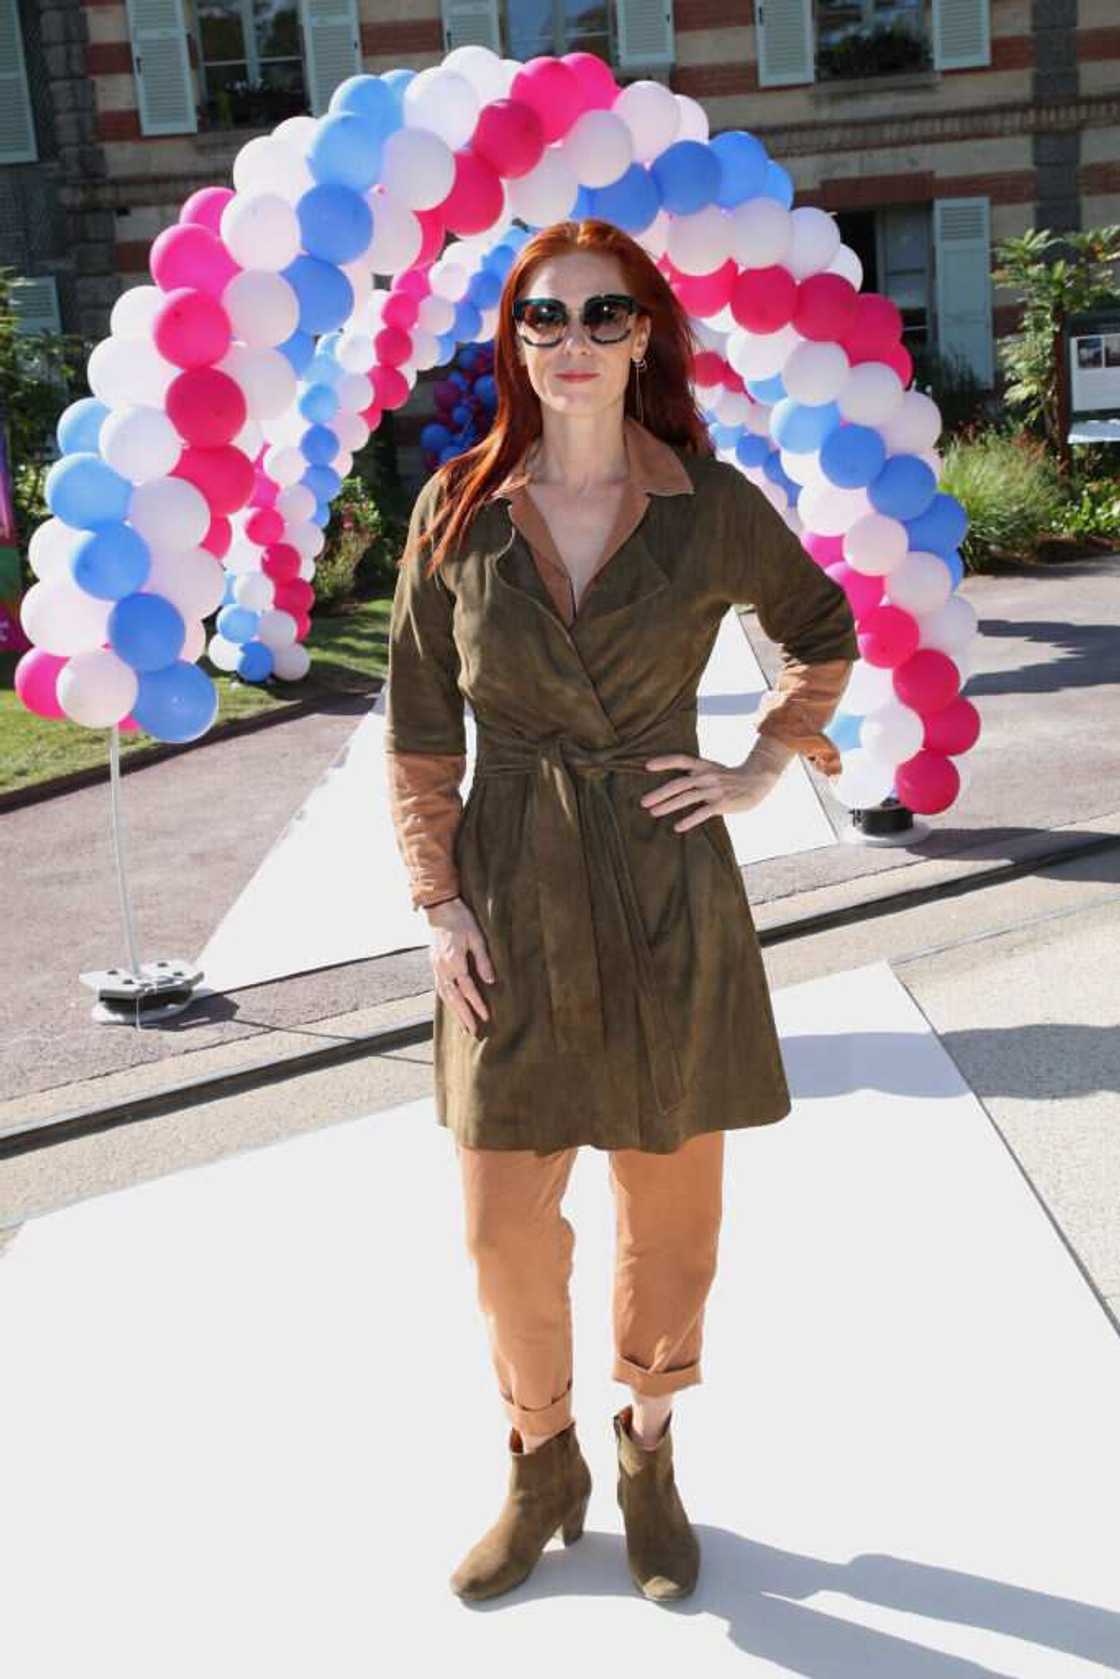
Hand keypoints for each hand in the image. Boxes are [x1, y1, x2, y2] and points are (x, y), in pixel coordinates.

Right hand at [425, 896, 495, 1036]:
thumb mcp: (477, 938)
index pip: (468, 989)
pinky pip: (439, 987)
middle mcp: (442, 968)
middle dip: (463, 1015)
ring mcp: (436, 966)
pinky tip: (452, 1005)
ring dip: (454, 1010)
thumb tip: (491, 981)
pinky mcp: (434, 964)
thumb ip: (483, 960)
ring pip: (444, 995)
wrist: (440, 908)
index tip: (486, 1017)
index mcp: (454, 961)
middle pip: (453, 997)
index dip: (477, 1004)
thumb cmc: (461, 920)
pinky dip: (446, 999)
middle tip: (472, 1031)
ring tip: (463, 1024)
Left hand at [642, 735, 796, 830]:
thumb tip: (672, 783)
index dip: (664, 762)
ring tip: (653, 812)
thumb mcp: (712, 770)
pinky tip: (677, 827)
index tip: (647, 766)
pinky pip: (703, 812)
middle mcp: (707, 776)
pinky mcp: (722, 803)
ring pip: (687, 797)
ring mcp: (714, 789)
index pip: (681, 759)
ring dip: (668, 805)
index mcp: (703, 766)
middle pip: (679, 783)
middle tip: (643, 802)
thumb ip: (695, 774)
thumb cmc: (730, 777)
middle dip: (659, 793)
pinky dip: (689, 820)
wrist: (757, 780)